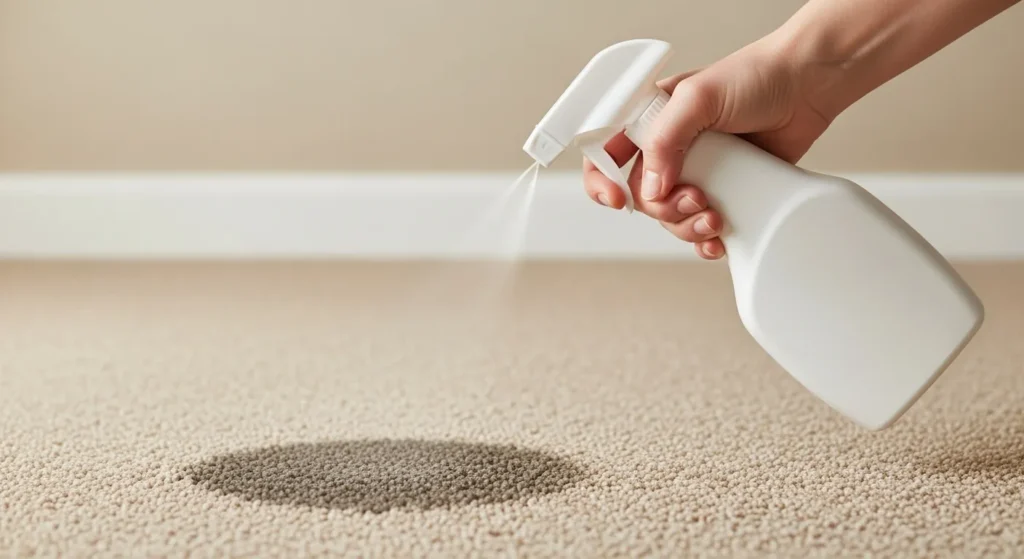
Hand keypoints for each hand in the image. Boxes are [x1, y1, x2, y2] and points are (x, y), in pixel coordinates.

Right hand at [582, 34, 833, 258]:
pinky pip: (702, 226)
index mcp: (649, 120)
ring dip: (687, 226)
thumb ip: (666, 139)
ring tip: (714, 216)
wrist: (809, 87)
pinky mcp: (725, 191)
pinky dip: (706, 239)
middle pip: (641, 197)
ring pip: (671, 217)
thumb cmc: (756, 76)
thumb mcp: (699, 97)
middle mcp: (669, 149)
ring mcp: (697, 172)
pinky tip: (717, 237)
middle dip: (664, 208)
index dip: (603, 181)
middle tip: (695, 198)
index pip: (606, 155)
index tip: (618, 199)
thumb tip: (652, 187)